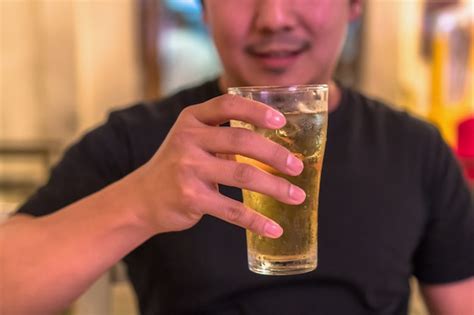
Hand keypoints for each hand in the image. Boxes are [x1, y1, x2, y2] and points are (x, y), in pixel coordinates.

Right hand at [130, 95, 304, 237]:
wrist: (142, 198)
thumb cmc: (177, 166)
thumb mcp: (192, 141)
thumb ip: (223, 136)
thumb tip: (273, 143)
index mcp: (192, 120)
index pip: (227, 105)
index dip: (256, 110)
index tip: (281, 121)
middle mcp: (188, 140)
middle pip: (241, 140)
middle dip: (275, 154)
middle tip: (297, 167)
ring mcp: (188, 169)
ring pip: (243, 174)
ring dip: (275, 187)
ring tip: (296, 195)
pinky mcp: (191, 198)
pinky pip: (232, 210)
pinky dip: (256, 220)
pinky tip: (274, 228)